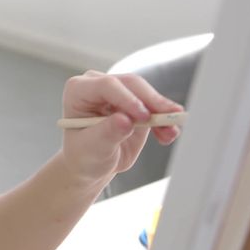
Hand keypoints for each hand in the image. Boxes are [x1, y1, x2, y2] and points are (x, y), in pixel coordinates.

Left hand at [59, 70, 183, 183]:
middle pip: (131, 85)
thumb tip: (125, 120)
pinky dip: (164, 119)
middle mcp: (98, 85)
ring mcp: (118, 92)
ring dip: (163, 111)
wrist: (92, 164)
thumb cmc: (84, 155)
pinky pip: (155, 106)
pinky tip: (169, 134)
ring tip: (171, 132)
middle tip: (170, 119)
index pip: (106, 85)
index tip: (143, 116)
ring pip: (147, 94)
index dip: (127, 98)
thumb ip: (107, 133)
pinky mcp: (135, 103)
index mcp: (78, 90)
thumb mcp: (92, 148)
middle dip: (152, 102)